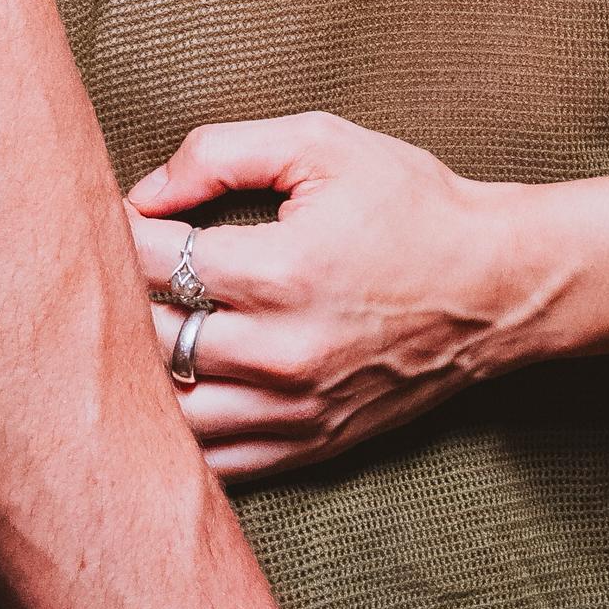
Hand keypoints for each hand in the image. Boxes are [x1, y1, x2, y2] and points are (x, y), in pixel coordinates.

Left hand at [130, 116, 533, 482]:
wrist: (497, 285)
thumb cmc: (411, 204)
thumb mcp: (324, 144)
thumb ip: (222, 153)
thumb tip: (143, 193)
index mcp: (279, 271)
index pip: (150, 259)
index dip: (118, 231)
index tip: (120, 219)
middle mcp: (280, 352)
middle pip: (144, 340)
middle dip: (116, 301)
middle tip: (111, 275)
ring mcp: (294, 409)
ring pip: (168, 414)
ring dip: (140, 376)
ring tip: (134, 337)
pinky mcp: (309, 445)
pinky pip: (215, 464)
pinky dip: (179, 437)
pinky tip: (172, 397)